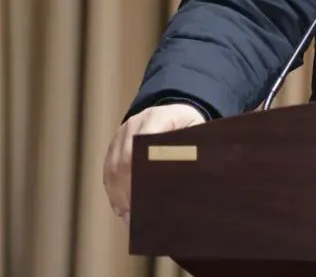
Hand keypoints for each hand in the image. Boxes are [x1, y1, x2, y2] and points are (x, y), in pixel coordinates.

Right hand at [102, 103, 206, 225]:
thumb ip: (192, 148)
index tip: (148, 194)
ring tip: (129, 216)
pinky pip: (107, 171)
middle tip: (137, 213)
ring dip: (118, 194)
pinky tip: (121, 209)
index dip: (143, 171)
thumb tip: (189, 176)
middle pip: (124, 160)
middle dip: (128, 189)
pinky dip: (113, 191)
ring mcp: (120, 136)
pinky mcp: (113, 146)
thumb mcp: (196, 130)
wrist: (173, 110)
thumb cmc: (188, 125)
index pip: (145, 146)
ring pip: (112, 168)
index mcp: (158, 117)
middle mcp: (134, 125)